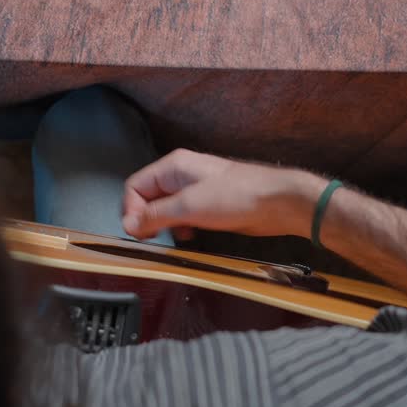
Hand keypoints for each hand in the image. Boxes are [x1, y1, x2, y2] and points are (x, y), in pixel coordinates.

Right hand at [121, 149, 327, 240]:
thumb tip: (128, 225)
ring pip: (165, 209)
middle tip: (153, 239)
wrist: (278, 202)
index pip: (135, 187)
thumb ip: (156, 215)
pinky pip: (183, 217)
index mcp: (172, 167)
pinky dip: (180, 228)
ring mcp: (195, 190)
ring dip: (164, 226)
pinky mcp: (208, 205)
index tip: (139, 234)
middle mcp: (180, 176)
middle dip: (147, 219)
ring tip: (175, 238)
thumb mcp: (190, 206)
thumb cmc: (236, 197)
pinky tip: (190, 237)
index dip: (132, 211)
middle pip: (148, 198)